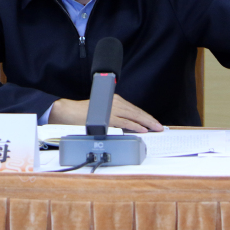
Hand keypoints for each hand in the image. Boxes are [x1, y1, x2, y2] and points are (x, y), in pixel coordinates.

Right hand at [48, 94, 163, 132]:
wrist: (70, 112)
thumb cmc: (84, 113)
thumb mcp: (104, 111)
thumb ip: (116, 116)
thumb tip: (129, 126)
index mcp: (116, 100)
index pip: (135, 109)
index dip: (146, 116)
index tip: (155, 123)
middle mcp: (116, 102)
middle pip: (137, 112)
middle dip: (150, 120)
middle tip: (160, 126)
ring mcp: (112, 109)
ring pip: (133, 116)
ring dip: (146, 123)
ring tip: (155, 128)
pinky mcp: (107, 117)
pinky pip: (124, 122)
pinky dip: (135, 125)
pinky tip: (142, 129)